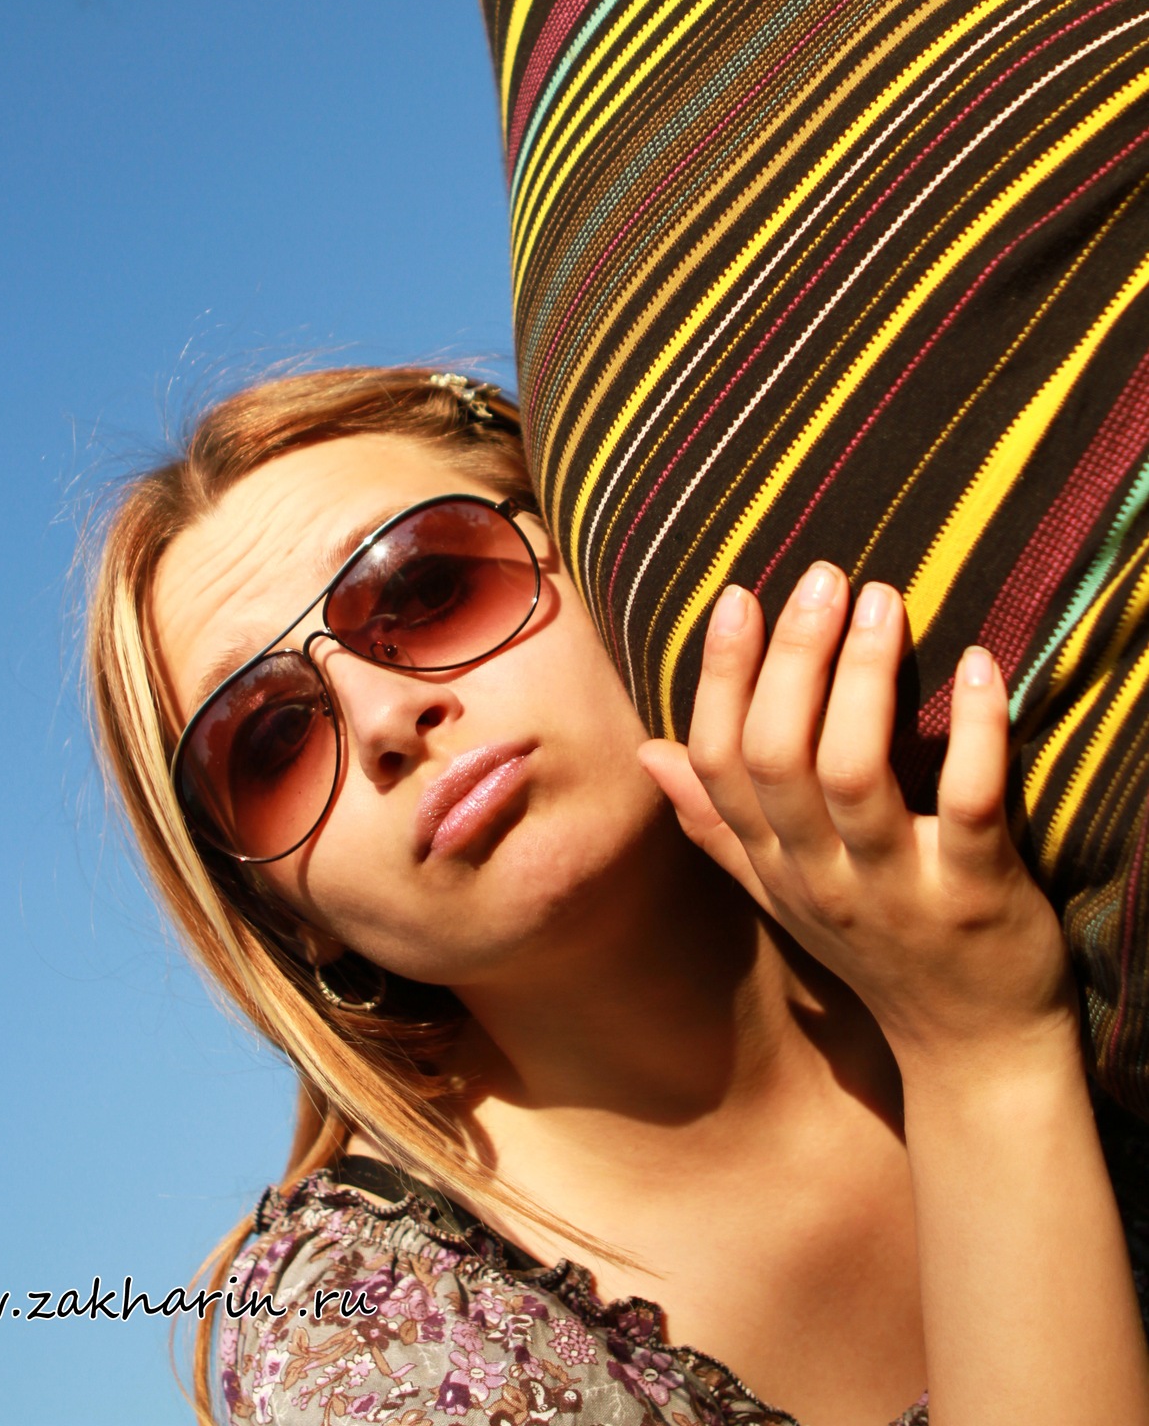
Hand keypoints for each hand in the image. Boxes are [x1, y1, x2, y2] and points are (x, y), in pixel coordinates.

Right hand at [638, 565, 1076, 1077]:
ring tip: (881, 602)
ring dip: (863, 679)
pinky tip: (980, 667)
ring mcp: (897, 892)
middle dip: (791, 660)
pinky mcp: (978, 898)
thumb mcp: (780, 893)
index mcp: (774, 866)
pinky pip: (967, 808)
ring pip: (855, 777)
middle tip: (823, 577)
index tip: (737, 597)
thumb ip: (717, 824)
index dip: (721, 679)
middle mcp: (821, 879)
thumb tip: (648, 753)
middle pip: (779, 761)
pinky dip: (974, 734)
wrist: (974, 1051)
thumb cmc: (876, 953)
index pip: (722, 765)